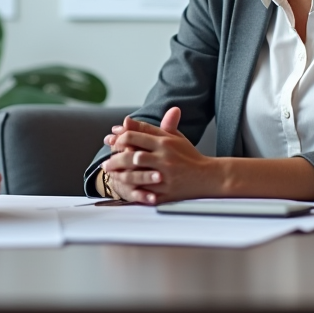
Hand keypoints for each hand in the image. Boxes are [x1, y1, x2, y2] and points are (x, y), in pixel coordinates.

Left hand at [102, 107, 221, 204]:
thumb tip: (127, 120)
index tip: (111, 140)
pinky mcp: (167, 192)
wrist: (208, 176)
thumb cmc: (189, 156)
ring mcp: (166, 176)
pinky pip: (146, 192)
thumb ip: (151, 128)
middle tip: (105, 163)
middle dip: (115, 158)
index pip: (136, 136)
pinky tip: (124, 189)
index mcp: (165, 143)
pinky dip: (133, 191)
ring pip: (137, 174)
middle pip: (133, 156)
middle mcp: (165, 158)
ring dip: (120, 174)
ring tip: (110, 173)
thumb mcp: (173, 137)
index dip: (119, 137)